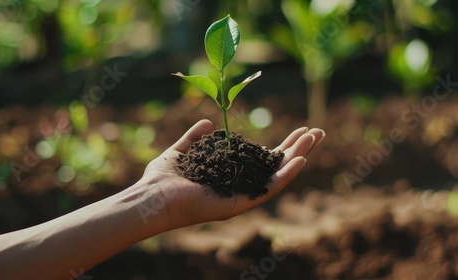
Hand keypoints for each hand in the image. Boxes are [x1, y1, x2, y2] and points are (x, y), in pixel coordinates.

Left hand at [141, 119, 324, 227]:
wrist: (153, 197)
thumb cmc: (162, 179)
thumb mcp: (182, 151)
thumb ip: (195, 138)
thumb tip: (210, 123)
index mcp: (229, 175)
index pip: (261, 159)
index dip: (280, 145)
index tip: (297, 130)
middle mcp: (240, 185)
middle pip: (275, 165)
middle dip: (297, 148)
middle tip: (316, 132)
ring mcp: (242, 195)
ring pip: (278, 174)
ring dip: (298, 156)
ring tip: (315, 138)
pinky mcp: (241, 202)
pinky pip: (268, 188)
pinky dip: (286, 174)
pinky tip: (301, 159)